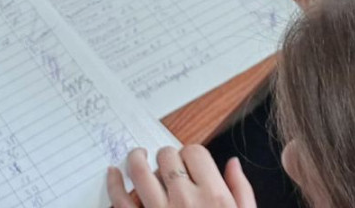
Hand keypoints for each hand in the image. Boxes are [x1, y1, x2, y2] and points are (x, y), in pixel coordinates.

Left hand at [108, 146, 256, 207]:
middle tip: (167, 166)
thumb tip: (232, 163)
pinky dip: (113, 182)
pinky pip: (120, 198)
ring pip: (139, 170)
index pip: (195, 152)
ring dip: (136, 159)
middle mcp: (185, 200)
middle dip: (167, 157)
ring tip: (137, 157)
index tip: (189, 163)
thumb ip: (241, 191)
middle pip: (167, 157)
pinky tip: (113, 174)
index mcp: (214, 197)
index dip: (191, 155)